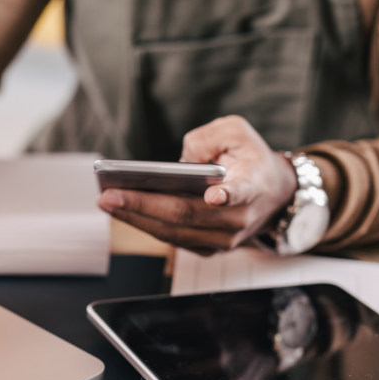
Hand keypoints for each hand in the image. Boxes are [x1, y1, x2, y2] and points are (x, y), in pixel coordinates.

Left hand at [97, 116, 297, 254]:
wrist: (273, 194)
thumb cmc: (249, 158)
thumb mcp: (236, 131)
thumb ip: (208, 137)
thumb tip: (180, 162)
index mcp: (252, 184)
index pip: (242, 191)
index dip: (229, 194)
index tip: (215, 195)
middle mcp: (239, 217)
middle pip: (187, 215)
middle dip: (143, 205)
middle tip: (109, 195)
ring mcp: (224, 238)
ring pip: (173, 233)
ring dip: (135, 218)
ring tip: (105, 201)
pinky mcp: (209, 248)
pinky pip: (172, 238)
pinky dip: (144, 224)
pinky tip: (120, 209)